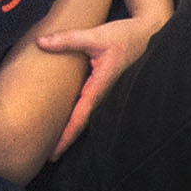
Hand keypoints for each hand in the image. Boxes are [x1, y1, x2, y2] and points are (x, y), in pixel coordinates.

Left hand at [30, 7, 162, 152]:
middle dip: (67, 140)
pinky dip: (79, 117)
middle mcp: (105, 95)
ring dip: (73, 130)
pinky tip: (70, 122)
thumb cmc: (125, 36)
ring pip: (88, 117)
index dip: (66, 136)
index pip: (80, 117)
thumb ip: (68, 39)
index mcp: (100, 87)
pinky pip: (92, 108)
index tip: (53, 153)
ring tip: (55, 145)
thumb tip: (40, 42)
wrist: (150, 33)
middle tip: (48, 158)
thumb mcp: (96, 36)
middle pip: (83, 124)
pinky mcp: (107, 88)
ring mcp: (108, 94)